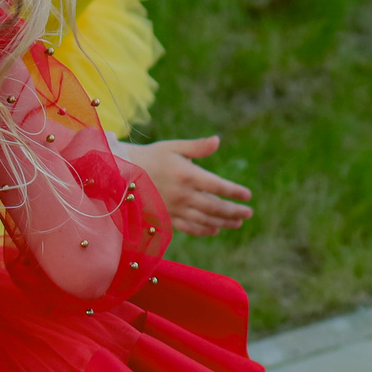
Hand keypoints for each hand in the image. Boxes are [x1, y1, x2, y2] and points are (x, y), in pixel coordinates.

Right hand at [120, 136, 250, 235]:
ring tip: (237, 222)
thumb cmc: (151, 156)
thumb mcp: (173, 147)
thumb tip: (217, 140)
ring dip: (223, 222)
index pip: (218, 186)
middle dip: (234, 211)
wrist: (123, 174)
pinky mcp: (167, 217)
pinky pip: (189, 227)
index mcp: (187, 175)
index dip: (235, 192)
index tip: (247, 195)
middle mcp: (183, 195)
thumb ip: (197, 147)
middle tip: (248, 213)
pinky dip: (203, 230)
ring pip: (205, 219)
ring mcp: (175, 208)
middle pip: (215, 207)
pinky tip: (215, 229)